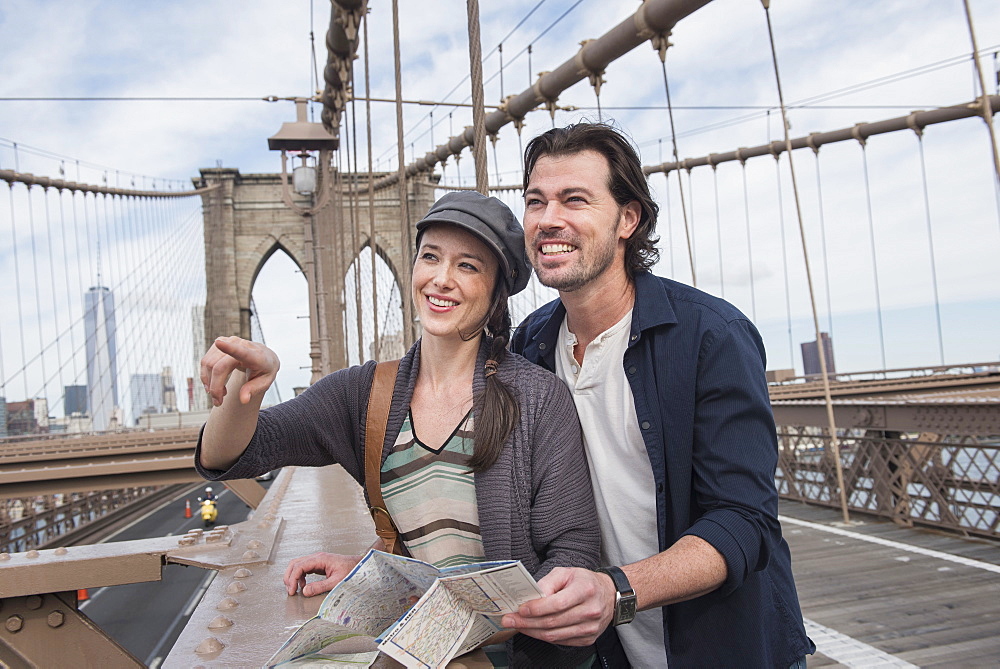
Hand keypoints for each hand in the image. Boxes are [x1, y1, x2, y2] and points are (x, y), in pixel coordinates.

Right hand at [200, 336, 278, 406]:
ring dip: (209, 383)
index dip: (230, 348)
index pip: (242, 352)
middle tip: (218, 402)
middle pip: (219, 367)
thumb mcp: (265, 382)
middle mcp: (242, 344)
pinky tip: (215, 383)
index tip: (219, 343)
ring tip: (219, 394)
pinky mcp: (220, 341)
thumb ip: (254, 390)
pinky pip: (205, 361)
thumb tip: (244, 400)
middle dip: (215, 388)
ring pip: (209, 364)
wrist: (264, 356)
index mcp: (256, 356)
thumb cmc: (265, 370)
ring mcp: (229, 341)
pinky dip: (206, 376)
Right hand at [283, 552, 362, 596]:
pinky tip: (303, 585)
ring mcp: (317, 560)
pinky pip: (304, 568)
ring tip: (294, 589)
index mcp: (320, 559)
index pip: (299, 566)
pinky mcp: (318, 564)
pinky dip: (299, 576)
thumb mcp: (336, 581)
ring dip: (293, 576)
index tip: (292, 591)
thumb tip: (305, 591)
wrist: (359, 565)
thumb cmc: (351, 571)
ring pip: (298, 565)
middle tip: (289, 590)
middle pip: (295, 563)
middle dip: (289, 576)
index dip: (292, 579)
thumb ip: (320, 586)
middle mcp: (317, 557)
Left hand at [500, 567, 615, 645]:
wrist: (609, 595)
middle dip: (527, 622)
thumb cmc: (585, 582)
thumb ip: (548, 582)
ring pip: (554, 635)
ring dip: (532, 632)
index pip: (557, 603)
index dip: (537, 608)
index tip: (520, 609)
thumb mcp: (567, 572)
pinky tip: (533, 630)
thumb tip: (532, 596)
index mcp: (585, 590)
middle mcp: (590, 611)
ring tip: (517, 626)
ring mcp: (590, 628)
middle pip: (553, 622)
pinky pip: (561, 641)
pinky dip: (544, 636)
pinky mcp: (588, 639)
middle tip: (509, 620)